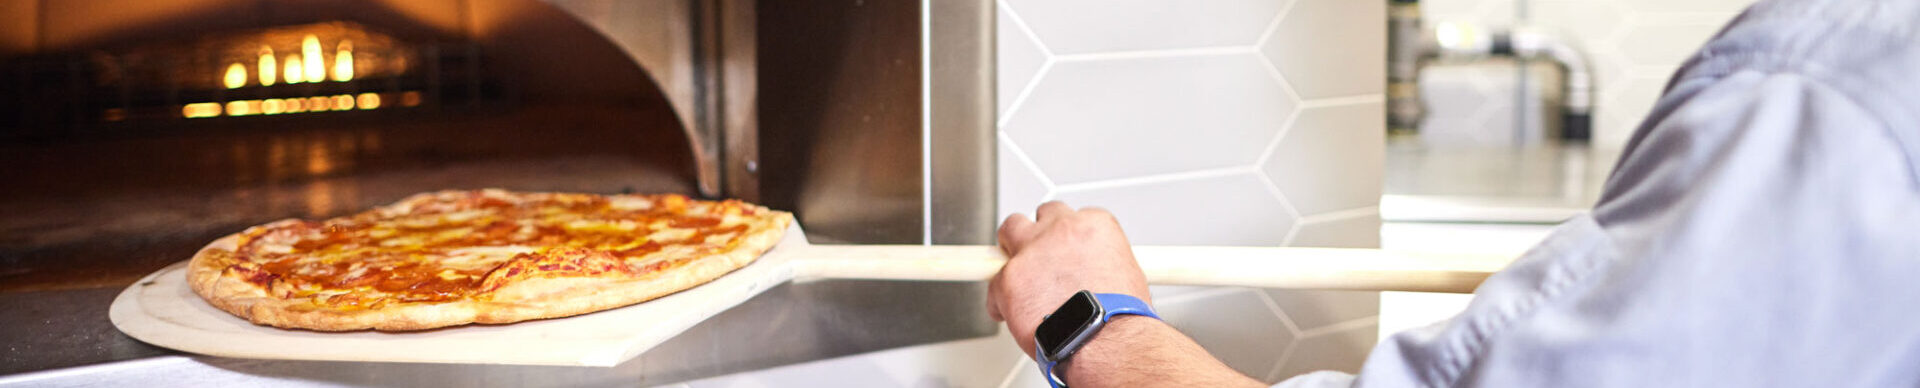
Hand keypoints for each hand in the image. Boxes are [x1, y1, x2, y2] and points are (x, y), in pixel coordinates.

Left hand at [987, 201, 1151, 358]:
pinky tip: (1013, 316)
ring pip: (1009, 231)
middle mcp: (1062, 230)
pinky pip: (994, 283)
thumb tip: (1089, 269)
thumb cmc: (1120, 316)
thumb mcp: (1125, 273)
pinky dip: (1000, 300)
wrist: (1107, 341)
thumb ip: (1098, 260)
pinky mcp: (1009, 278)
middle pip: (1040, 215)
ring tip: (1018, 276)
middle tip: (1038, 257)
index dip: (1063, 238)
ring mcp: (1032, 251)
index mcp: (1093, 226)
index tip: (1062, 252)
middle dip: (1037, 233)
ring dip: (1011, 250)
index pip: (1070, 216)